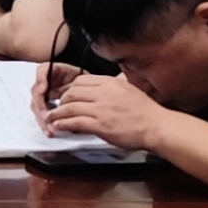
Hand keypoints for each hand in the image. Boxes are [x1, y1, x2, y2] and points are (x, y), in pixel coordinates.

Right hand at [30, 61, 83, 125]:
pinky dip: (45, 123)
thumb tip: (65, 91)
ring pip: (36, 105)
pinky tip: (49, 130)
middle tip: (46, 116)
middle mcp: (45, 82)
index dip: (41, 79)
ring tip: (49, 128)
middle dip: (40, 105)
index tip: (44, 89)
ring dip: (41, 117)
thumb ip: (76, 82)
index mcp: (53, 71)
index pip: (42, 71)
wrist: (91, 93)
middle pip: (36, 91)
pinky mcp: (46, 107)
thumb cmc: (87, 84)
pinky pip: (42, 115)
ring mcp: (44, 95)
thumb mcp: (83, 78)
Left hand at [39, 71, 166, 150]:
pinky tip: (58, 126)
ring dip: (57, 113)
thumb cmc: (146, 112)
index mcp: (110, 82)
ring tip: (50, 118)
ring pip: (70, 106)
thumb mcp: (128, 90)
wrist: (157, 127)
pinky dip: (63, 124)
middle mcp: (103, 92)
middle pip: (72, 92)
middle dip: (61, 100)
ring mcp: (101, 109)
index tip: (65, 94)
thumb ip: (111, 88)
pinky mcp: (100, 125)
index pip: (81, 80)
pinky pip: (75, 122)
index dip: (69, 88)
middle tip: (56, 107)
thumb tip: (99, 91)